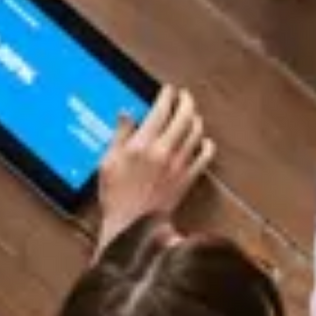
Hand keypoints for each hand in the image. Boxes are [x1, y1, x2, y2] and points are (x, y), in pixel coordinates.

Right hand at [96, 88, 216, 244]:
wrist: (133, 225)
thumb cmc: (117, 196)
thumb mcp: (108, 162)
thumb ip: (120, 135)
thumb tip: (126, 115)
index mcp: (143, 144)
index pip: (161, 110)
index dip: (167, 95)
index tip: (168, 90)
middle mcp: (164, 151)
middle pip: (184, 116)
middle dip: (186, 101)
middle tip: (184, 96)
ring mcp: (179, 164)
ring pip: (196, 132)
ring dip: (196, 119)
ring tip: (192, 114)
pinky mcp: (188, 178)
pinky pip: (205, 156)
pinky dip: (207, 145)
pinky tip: (204, 141)